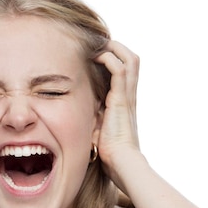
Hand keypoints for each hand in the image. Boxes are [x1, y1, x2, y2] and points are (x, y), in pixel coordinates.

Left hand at [94, 41, 141, 183]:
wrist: (122, 163)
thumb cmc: (110, 154)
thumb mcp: (98, 129)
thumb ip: (92, 118)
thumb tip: (75, 114)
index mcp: (124, 101)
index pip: (125, 70)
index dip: (114, 57)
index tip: (96, 53)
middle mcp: (129, 95)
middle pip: (132, 59)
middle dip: (116, 47)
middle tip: (98, 44)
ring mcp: (127, 96)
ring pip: (130, 59)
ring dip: (114, 48)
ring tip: (98, 47)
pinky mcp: (121, 99)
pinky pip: (120, 70)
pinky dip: (108, 59)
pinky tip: (95, 58)